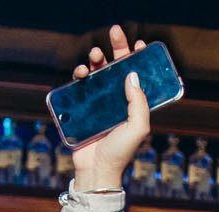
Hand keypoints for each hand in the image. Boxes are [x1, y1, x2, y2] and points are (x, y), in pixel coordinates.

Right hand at [67, 24, 151, 191]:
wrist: (96, 171)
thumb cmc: (120, 152)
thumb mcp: (138, 127)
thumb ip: (139, 102)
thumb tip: (131, 75)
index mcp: (134, 105)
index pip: (138, 76)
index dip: (138, 58)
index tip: (138, 44)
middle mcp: (117, 102)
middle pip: (117, 69)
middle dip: (116, 49)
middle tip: (114, 33)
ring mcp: (99, 105)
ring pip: (98, 74)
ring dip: (96, 59)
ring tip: (95, 54)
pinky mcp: (82, 110)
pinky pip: (80, 88)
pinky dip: (80, 76)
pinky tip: (81, 73)